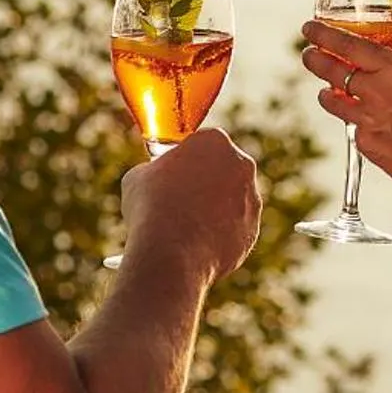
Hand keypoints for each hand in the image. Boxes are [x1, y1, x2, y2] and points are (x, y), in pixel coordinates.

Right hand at [119, 126, 261, 284]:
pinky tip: (196, 246)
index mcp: (214, 140)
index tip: (172, 176)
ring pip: (231, 202)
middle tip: (180, 201)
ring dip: (215, 210)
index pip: (201, 145)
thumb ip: (155, 170)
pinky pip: (234, 230)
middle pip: (222, 170)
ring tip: (185, 228)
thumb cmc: (151, 207)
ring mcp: (251, 198)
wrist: (171, 252)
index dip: (184, 161)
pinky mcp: (252, 229)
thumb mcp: (139, 177)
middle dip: (205, 182)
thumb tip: (157, 179)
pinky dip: (219, 237)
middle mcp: (241, 164)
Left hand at [300, 19, 391, 229]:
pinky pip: (353, 126)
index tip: (311, 28)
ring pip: (331, 101)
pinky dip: (354, 120)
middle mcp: (378, 92)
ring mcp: (368, 121)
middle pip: (330, 70)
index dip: (324, 35)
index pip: (349, 45)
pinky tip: (362, 121)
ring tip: (326, 90)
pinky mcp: (366, 146)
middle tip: (309, 54)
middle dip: (314, 60)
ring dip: (326, 93)